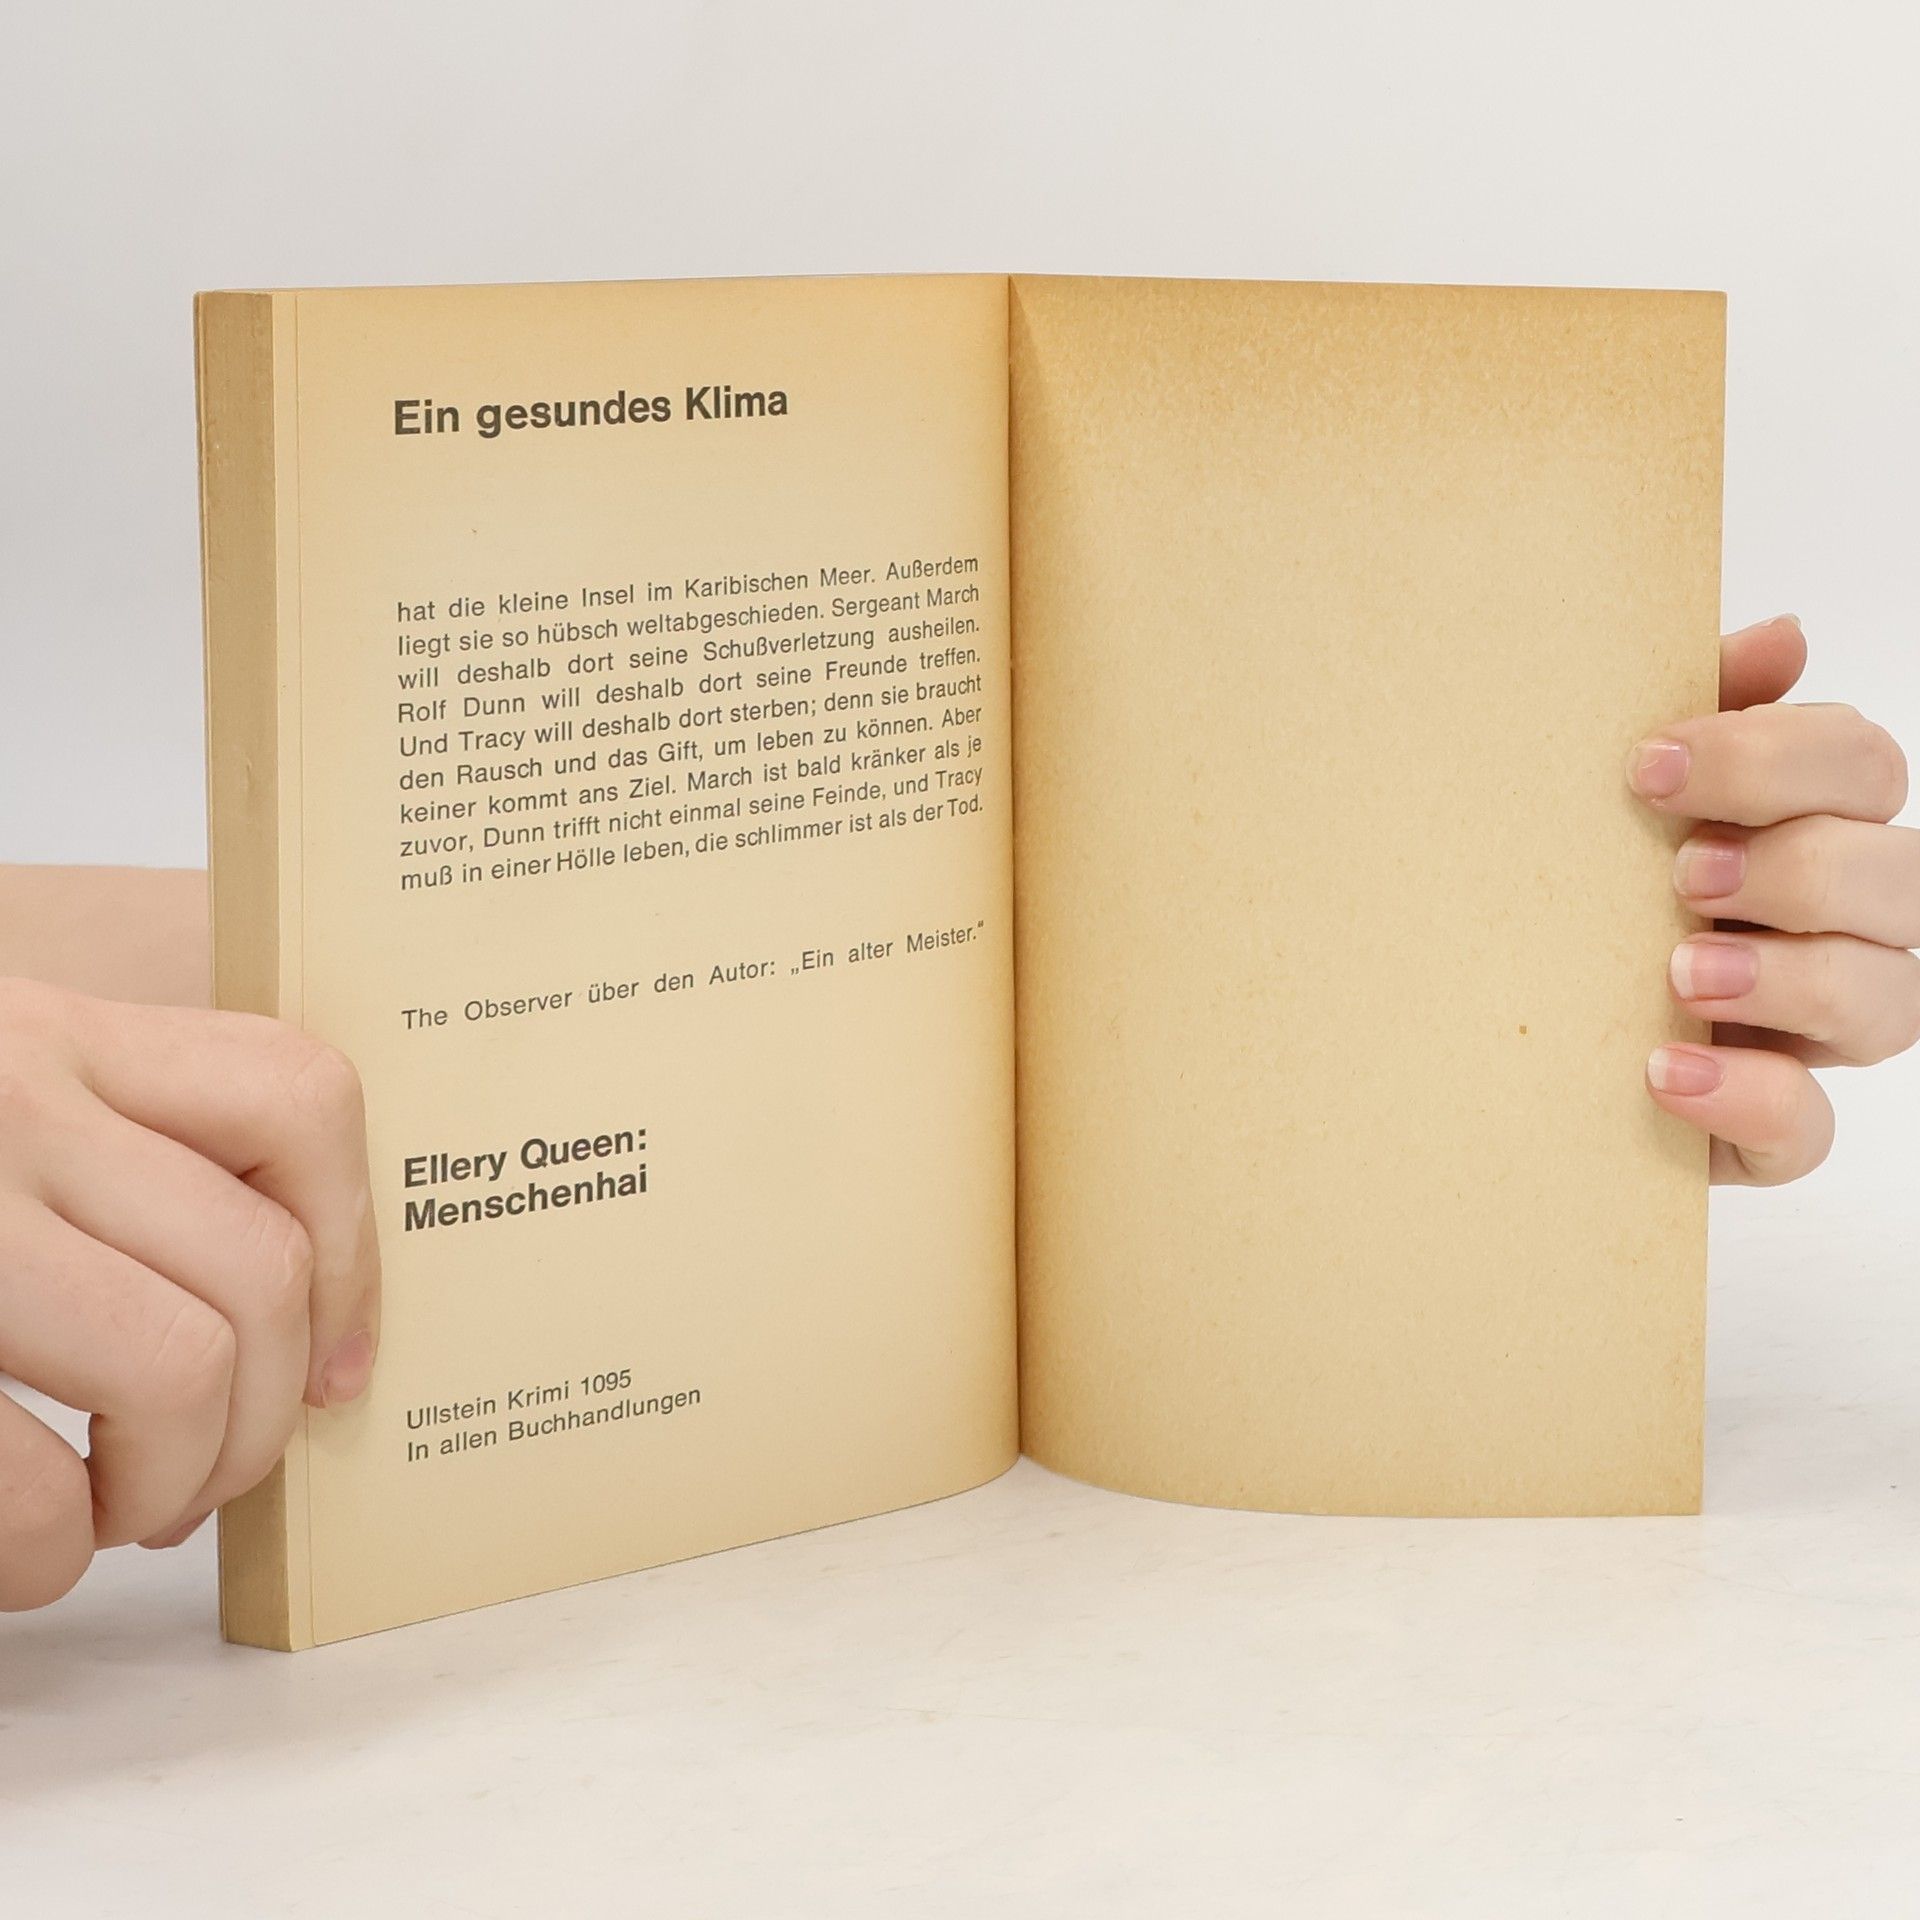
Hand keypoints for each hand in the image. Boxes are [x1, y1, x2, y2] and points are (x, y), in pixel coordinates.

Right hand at [0, 978, 379, 1609]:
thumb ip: (110, 1160)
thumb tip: (298, 1327)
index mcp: (49, 1037)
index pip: (293, 1097)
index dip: (356, 1249)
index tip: (342, 1363)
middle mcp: (3, 1099)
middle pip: (258, 1269)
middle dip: (264, 1415)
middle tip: (203, 1474)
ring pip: (175, 1364)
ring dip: (173, 1481)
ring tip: (114, 1514)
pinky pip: (18, 1482)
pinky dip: (44, 1551)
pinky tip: (21, 1550)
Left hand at [1631, 615, 1918, 1182]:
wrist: (1491, 1034)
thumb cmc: (1576, 897)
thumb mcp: (1615, 802)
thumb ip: (1701, 716)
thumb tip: (1784, 635)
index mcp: (1805, 828)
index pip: (1861, 766)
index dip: (1776, 756)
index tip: (1647, 767)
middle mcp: (1836, 928)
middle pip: (1900, 877)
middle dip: (1798, 867)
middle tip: (1683, 875)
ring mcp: (1812, 1035)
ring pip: (1888, 1002)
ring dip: (1789, 979)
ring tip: (1680, 974)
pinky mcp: (1769, 1129)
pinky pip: (1808, 1128)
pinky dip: (1748, 1098)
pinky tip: (1664, 1072)